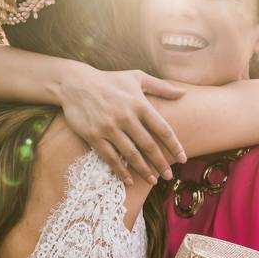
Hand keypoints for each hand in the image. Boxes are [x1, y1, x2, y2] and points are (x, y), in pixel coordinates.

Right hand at [59, 69, 186, 185]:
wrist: (75, 84)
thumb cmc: (109, 80)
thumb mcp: (136, 77)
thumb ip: (161, 86)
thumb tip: (183, 93)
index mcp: (139, 104)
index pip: (162, 129)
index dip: (174, 146)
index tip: (183, 158)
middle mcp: (126, 117)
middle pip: (148, 146)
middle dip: (161, 163)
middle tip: (169, 176)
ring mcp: (109, 128)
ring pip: (131, 155)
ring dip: (144, 170)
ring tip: (153, 180)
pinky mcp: (94, 136)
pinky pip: (111, 158)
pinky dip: (121, 171)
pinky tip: (130, 180)